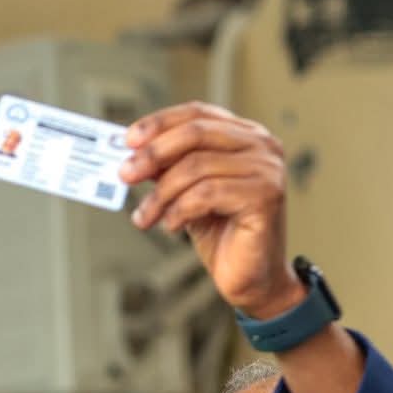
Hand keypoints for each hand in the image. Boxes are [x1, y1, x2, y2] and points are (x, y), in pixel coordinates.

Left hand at [120, 102, 301, 317]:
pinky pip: (208, 193)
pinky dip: (180, 210)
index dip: (160, 123)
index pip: (198, 113)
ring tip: (145, 217)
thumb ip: (169, 168)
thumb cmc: (222, 234)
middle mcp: (261, 145)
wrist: (251, 279)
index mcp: (245, 135)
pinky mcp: (265, 195)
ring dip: (161, 194)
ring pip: (196, 166)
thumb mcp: (187, 192)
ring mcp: (266, 168)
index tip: (127, 141)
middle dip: (153, 154)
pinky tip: (171, 226)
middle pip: (196, 133)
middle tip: (126, 175)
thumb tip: (133, 153)